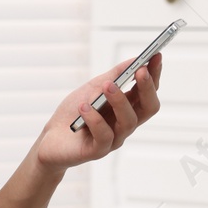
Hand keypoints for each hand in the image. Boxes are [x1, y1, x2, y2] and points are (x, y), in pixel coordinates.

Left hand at [34, 52, 161, 170]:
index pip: (147, 92)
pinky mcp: (98, 150)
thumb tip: (135, 60)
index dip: (154, 75)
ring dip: (119, 100)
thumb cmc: (74, 113)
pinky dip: (94, 119)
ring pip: (128, 121)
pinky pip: (104, 136)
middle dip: (147, 88)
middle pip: (148, 108)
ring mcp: (114, 138)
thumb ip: (114, 76)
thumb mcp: (93, 88)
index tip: (156, 56)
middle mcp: (125, 123)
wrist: (50, 139)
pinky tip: (84, 107)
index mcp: (127, 108)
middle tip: (140, 70)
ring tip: (107, 85)